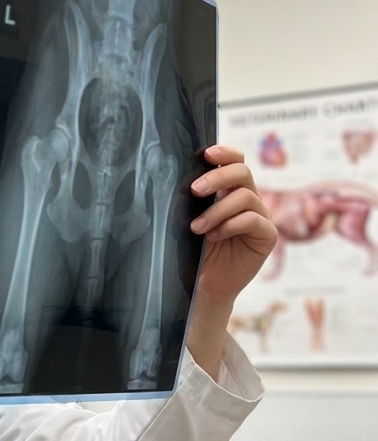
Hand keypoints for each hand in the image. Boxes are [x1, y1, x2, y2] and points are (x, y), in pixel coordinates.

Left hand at [184, 145, 277, 379]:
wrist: (202, 286)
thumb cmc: (192, 253)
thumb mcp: (188, 221)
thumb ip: (191, 200)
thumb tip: (173, 175)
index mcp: (229, 192)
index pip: (236, 161)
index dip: (225, 153)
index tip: (206, 153)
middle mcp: (248, 200)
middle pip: (242, 172)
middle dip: (217, 177)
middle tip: (194, 190)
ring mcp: (260, 217)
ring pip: (245, 197)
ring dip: (217, 210)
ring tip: (197, 228)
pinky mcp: (267, 236)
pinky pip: (253, 220)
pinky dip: (230, 225)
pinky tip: (213, 237)